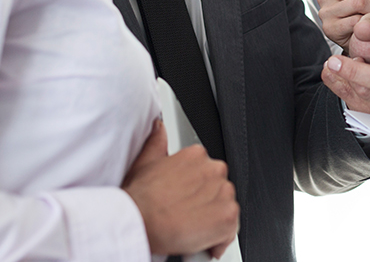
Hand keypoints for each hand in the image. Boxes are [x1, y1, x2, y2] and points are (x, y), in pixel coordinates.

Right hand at [122, 119, 239, 256]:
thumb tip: (159, 127)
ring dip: (212, 220)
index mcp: (197, 155)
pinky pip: (230, 229)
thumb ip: (156, 142)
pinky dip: (218, 239)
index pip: (208, 172)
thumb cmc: (139, 199)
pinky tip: (200, 241)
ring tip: (191, 228)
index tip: (188, 199)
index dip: (198, 191)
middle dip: (207, 204)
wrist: (139, 222)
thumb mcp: (144, 162)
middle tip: (188, 216)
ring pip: (226, 208)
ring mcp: (223, 192)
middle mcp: (214, 170)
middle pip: (219, 190)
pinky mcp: (228, 215)